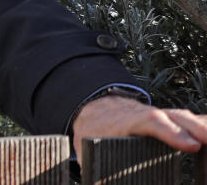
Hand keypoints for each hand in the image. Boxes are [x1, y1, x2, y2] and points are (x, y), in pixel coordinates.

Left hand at [72, 95, 206, 160]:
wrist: (95, 112)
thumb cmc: (93, 132)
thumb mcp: (88, 150)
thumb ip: (97, 172)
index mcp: (124, 122)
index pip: (150, 121)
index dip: (171, 131)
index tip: (190, 145)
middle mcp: (145, 116)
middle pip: (173, 117)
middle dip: (195, 128)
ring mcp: (159, 117)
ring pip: (183, 118)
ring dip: (202, 127)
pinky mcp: (168, 121)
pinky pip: (188, 122)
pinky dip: (202, 126)